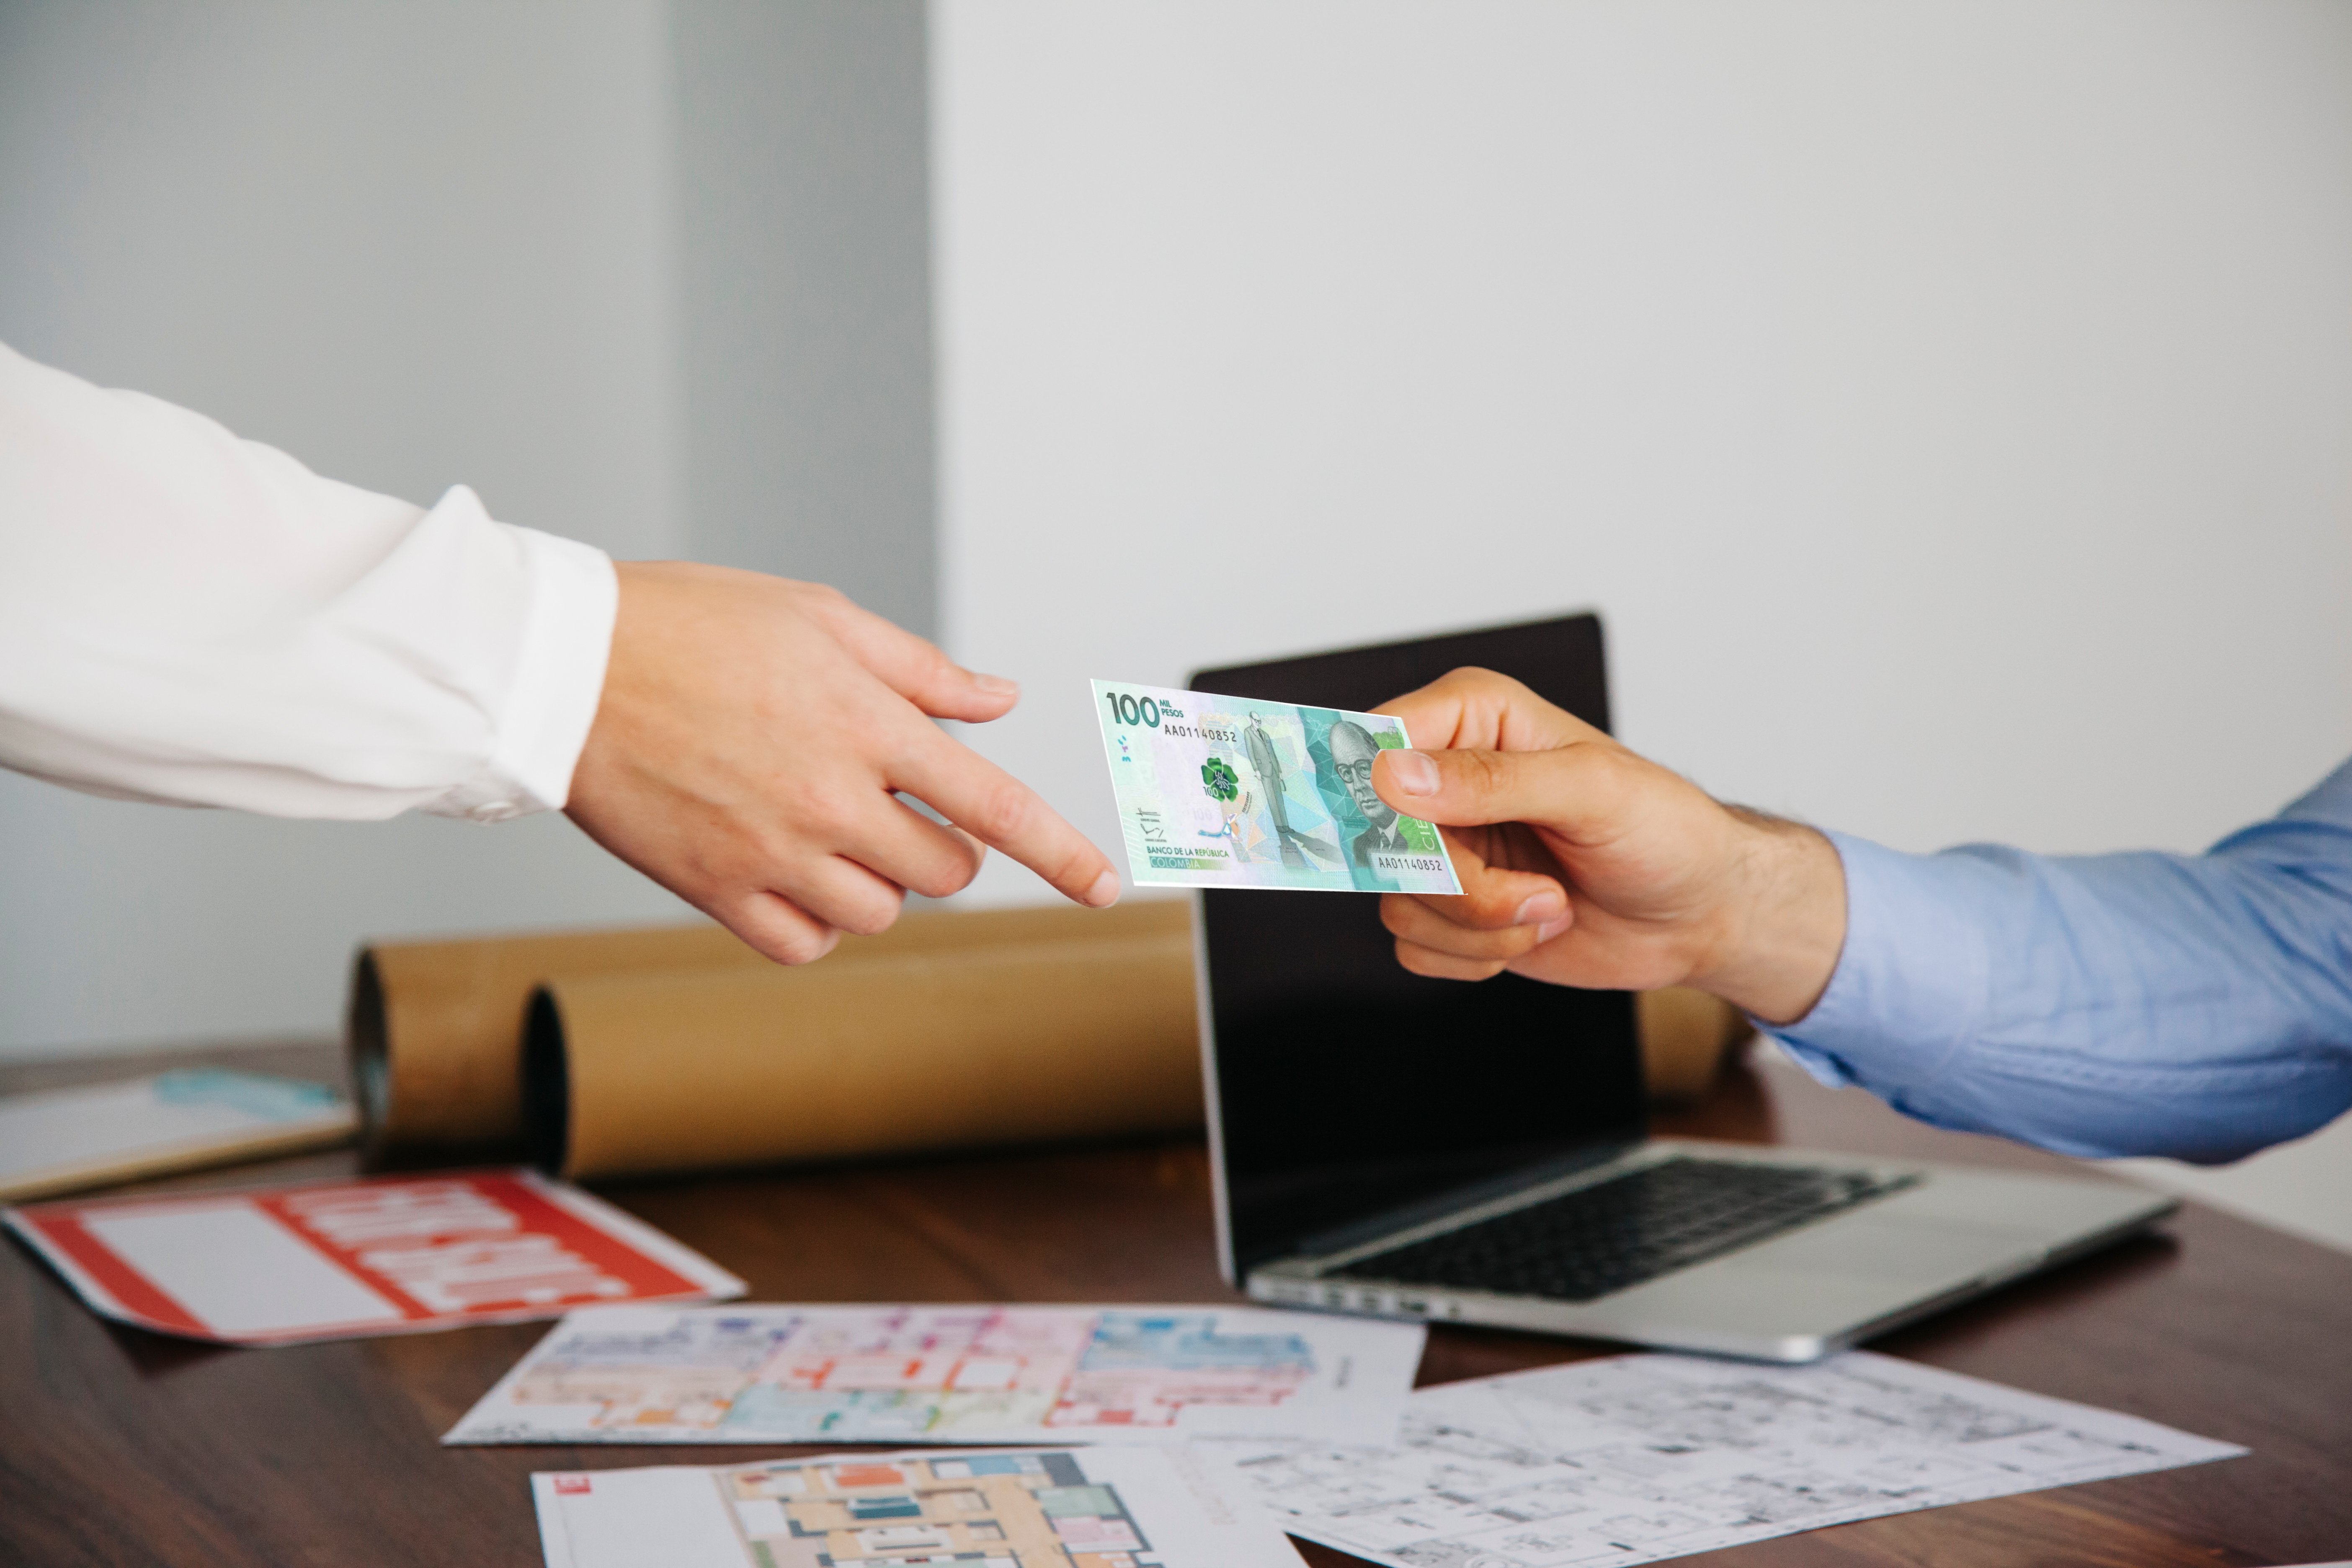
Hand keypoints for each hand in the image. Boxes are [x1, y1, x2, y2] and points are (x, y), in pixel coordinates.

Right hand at [565, 562, 1117, 964]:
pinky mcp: (716, 890)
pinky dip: (813, 920)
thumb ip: (921, 671)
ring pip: (879, 913)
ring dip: (874, 881)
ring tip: (821, 822)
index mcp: (868, 724)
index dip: (1064, 855)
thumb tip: (1000, 701)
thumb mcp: (821, 619)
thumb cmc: (691, 624)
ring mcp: (774, 852)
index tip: (1109, 890)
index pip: (996, 808)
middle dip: (937, 846)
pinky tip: (788, 868)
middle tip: (885, 799)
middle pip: (943, 873)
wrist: (566, 666)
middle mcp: (831, 798)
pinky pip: (803, 943)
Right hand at [1370, 667, 1844, 1023]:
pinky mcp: (1451, 909)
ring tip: (1548, 905)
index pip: (1376, 739)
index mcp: (1472, 718)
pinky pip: (1413, 944)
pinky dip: (1474, 955)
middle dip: (1462, 884)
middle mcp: (1446, 780)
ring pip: (1396, 899)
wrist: (1701, 913)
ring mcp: (1446, 849)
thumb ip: (1491, 779)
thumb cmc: (1667, 832)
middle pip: (1381, 838)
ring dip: (1480, 925)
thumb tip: (1393, 774)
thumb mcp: (1591, 791)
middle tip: (1535, 888)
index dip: (1375, 790)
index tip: (1411, 836)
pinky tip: (1530, 933)